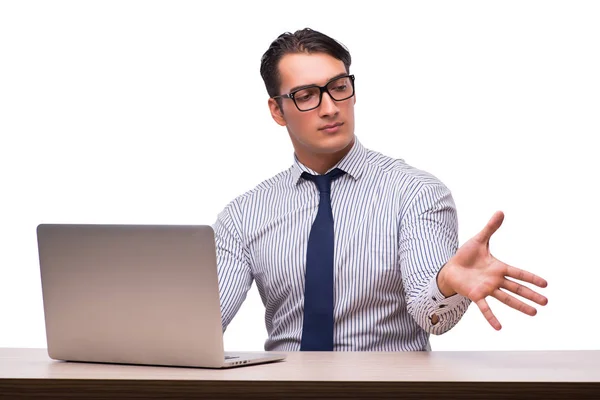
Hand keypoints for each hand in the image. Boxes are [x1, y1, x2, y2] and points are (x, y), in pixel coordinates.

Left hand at [437, 211, 547, 329]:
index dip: (531, 278)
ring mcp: (486, 289)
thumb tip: (500, 212)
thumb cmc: (466, 255)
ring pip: (506, 298)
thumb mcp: (479, 240)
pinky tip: (499, 328)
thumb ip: (490, 228)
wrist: (450, 267)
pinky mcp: (475, 295)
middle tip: (546, 302)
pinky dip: (491, 317)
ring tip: (534, 313)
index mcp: (498, 268)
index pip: (518, 273)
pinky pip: (485, 308)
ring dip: (519, 306)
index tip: (546, 284)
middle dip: (531, 294)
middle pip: (516, 288)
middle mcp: (495, 280)